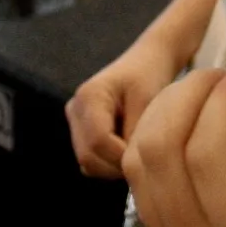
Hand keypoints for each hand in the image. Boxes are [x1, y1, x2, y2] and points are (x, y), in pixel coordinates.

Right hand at [66, 31, 187, 177]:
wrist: (147, 60)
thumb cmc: (150, 75)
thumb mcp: (148, 101)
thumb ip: (135, 133)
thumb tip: (130, 164)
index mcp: (89, 96)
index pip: (98, 141)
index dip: (121, 158)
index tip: (146, 158)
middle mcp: (75, 109)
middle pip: (88, 156)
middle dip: (116, 166)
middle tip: (144, 160)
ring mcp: (75, 120)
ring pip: (87, 162)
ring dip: (113, 166)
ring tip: (137, 151)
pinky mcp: (79, 130)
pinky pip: (91, 159)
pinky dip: (109, 162)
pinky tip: (127, 147)